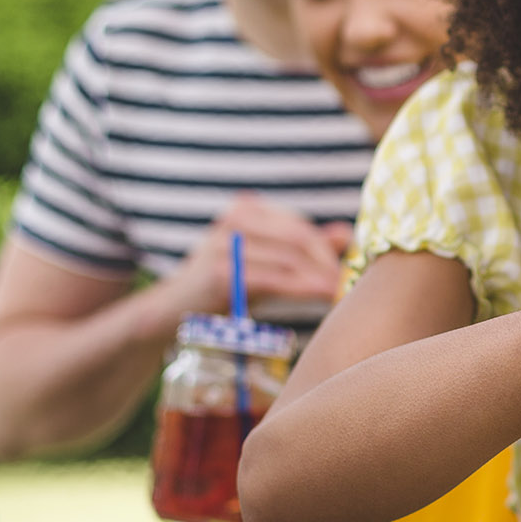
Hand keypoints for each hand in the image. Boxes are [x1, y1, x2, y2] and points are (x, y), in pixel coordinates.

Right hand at [155, 194, 352, 319]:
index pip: (298, 225)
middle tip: (348, 285)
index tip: (349, 270)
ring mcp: (225, 243)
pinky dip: (304, 288)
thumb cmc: (222, 287)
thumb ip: (300, 246)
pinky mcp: (221, 271)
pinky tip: (324, 297)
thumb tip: (345, 234)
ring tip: (341, 294)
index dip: (328, 249)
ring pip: (290, 258)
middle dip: (328, 263)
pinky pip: (274, 278)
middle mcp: (235, 218)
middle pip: (298, 238)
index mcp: (247, 209)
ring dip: (321, 278)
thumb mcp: (264, 261)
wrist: (171, 312)